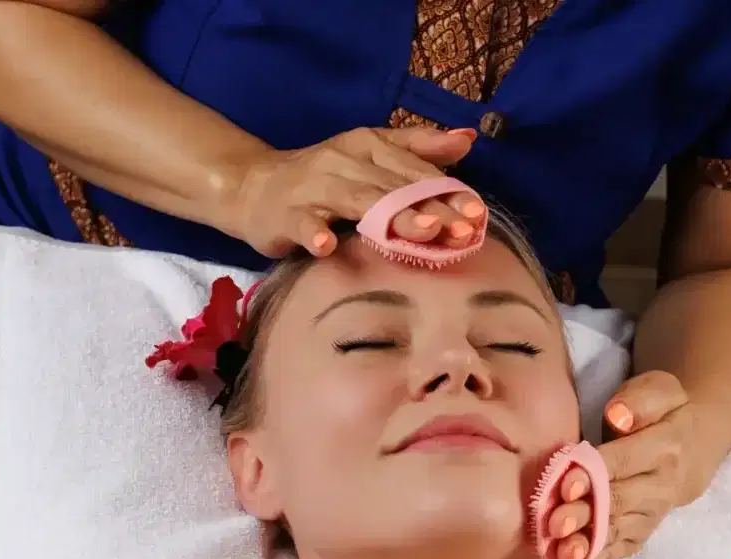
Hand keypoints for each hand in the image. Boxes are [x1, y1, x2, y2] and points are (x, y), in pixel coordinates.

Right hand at [222, 126, 482, 256]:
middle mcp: (345, 163)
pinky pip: (302, 223)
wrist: (252, 187)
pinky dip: (313, 233)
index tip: (478, 213)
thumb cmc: (322, 179)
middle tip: (464, 230)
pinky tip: (326, 246)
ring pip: (359, 202)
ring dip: (391, 217)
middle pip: (395, 187)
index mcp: (368, 147)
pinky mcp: (286, 214)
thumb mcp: (370, 157)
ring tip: (425, 232)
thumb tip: (468, 139)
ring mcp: (314, 188)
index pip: (414, 169)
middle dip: (432, 207)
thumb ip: (417, 149)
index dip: (448, 191)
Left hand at [546, 371, 696, 558]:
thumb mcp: (660, 390)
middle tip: (554, 523)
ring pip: (615, 532)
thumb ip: (640, 399)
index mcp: (664, 448)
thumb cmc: (663, 413)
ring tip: (560, 556)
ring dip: (587, 547)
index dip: (593, 474)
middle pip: (616, 503)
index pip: (622, 463)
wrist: (692, 444)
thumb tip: (618, 416)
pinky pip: (619, 550)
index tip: (567, 484)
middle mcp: (659, 487)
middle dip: (584, 515)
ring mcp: (650, 515)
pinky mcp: (639, 532)